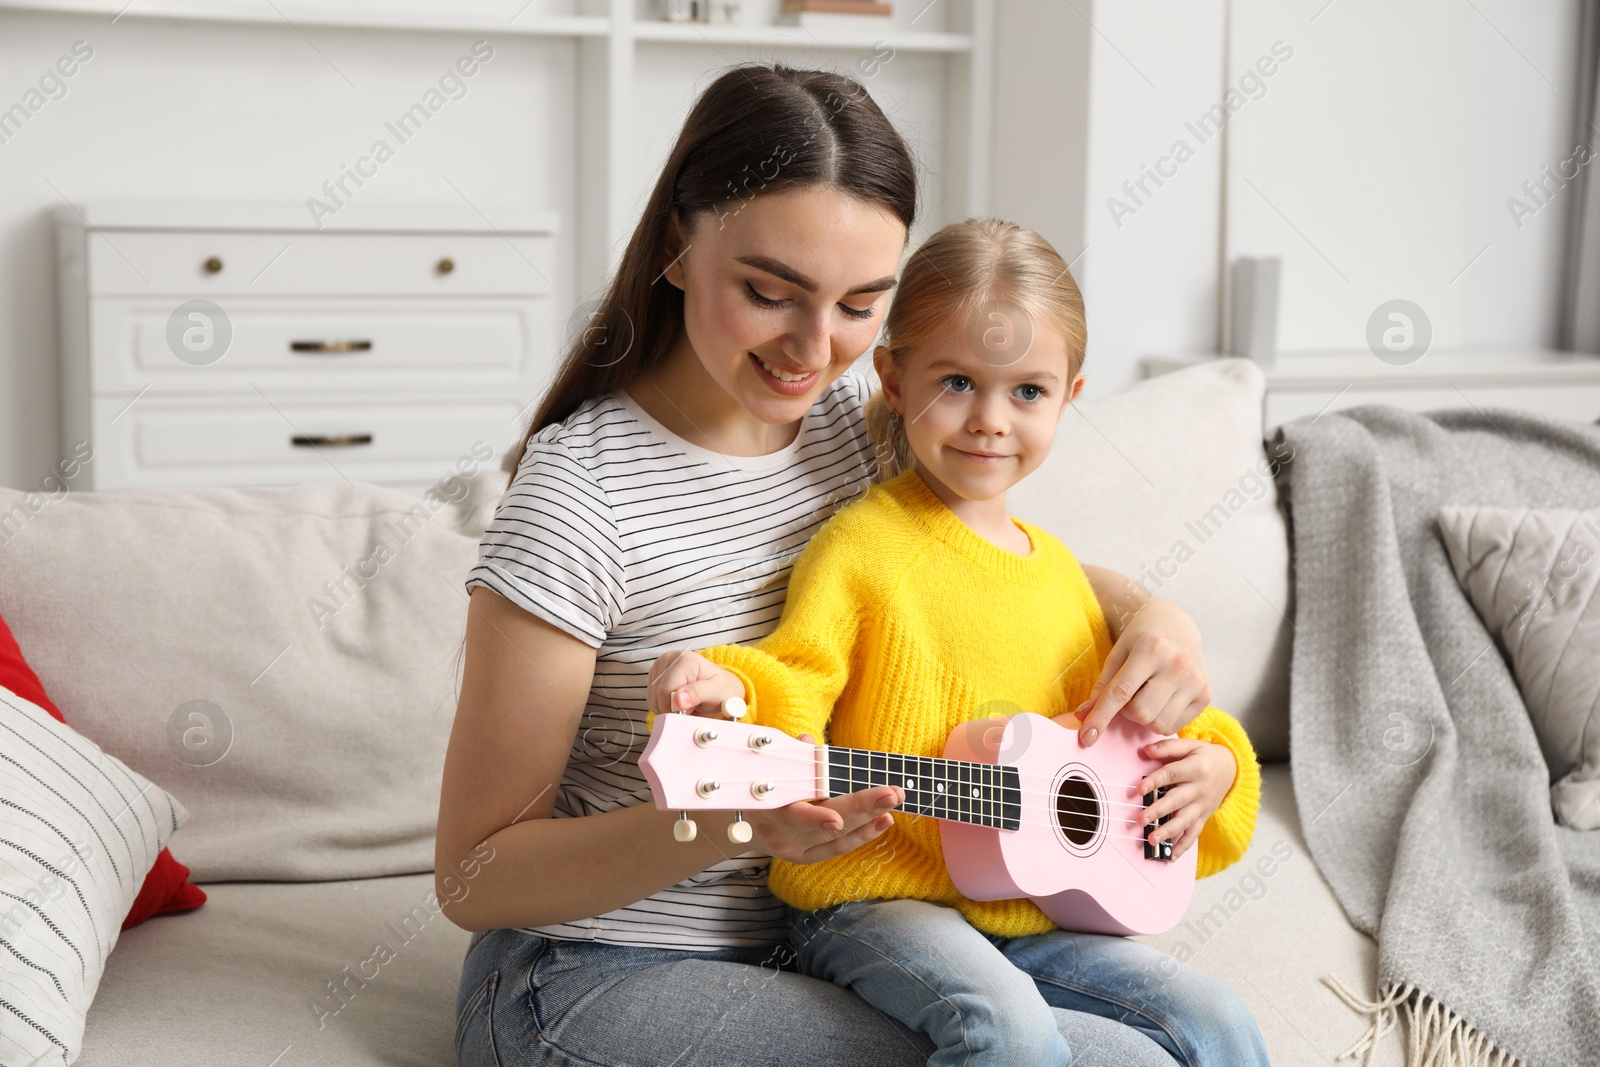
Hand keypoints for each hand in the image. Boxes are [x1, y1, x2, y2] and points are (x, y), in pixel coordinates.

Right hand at [647, 650, 745, 717]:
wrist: (722, 686)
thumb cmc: (721, 688)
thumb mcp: (716, 692)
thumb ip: (697, 694)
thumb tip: (678, 700)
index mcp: (685, 660)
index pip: (666, 690)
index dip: (673, 708)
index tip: (687, 713)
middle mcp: (670, 659)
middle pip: (657, 694)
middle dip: (671, 708)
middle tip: (690, 709)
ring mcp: (661, 666)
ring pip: (652, 697)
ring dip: (667, 708)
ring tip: (686, 704)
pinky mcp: (656, 675)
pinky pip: (652, 697)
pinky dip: (663, 705)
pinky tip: (678, 702)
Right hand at [744, 747, 902, 864]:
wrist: (741, 825)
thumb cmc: (759, 789)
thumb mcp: (767, 769)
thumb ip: (789, 756)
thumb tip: (807, 740)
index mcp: (768, 810)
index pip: (794, 816)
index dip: (815, 819)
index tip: (836, 820)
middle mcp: (781, 835)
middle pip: (827, 825)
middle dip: (862, 808)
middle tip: (892, 793)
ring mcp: (794, 849)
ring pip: (838, 839)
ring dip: (869, 820)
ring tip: (893, 803)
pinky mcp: (805, 858)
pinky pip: (838, 848)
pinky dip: (863, 835)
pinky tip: (883, 821)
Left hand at [1076, 597, 1210, 746]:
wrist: (1177, 625)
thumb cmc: (1141, 639)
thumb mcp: (1117, 654)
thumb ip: (1102, 686)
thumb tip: (1082, 717)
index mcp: (1151, 649)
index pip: (1121, 692)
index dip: (1101, 717)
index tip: (1087, 737)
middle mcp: (1178, 665)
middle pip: (1141, 713)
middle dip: (1127, 712)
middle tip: (1129, 695)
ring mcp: (1196, 681)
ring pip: (1158, 724)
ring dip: (1144, 717)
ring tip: (1146, 695)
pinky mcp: (1205, 695)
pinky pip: (1174, 726)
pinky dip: (1161, 720)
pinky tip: (1162, 700)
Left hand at [1136, 738, 1234, 860]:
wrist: (1231, 768)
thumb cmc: (1205, 756)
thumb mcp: (1190, 745)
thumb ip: (1168, 748)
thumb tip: (1146, 750)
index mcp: (1195, 768)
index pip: (1171, 775)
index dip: (1154, 781)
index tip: (1139, 788)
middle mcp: (1200, 789)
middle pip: (1177, 801)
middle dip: (1158, 811)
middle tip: (1140, 819)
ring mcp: (1202, 806)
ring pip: (1185, 821)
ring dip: (1168, 832)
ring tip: (1152, 840)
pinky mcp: (1204, 817)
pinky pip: (1194, 834)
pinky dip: (1183, 847)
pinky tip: (1170, 856)